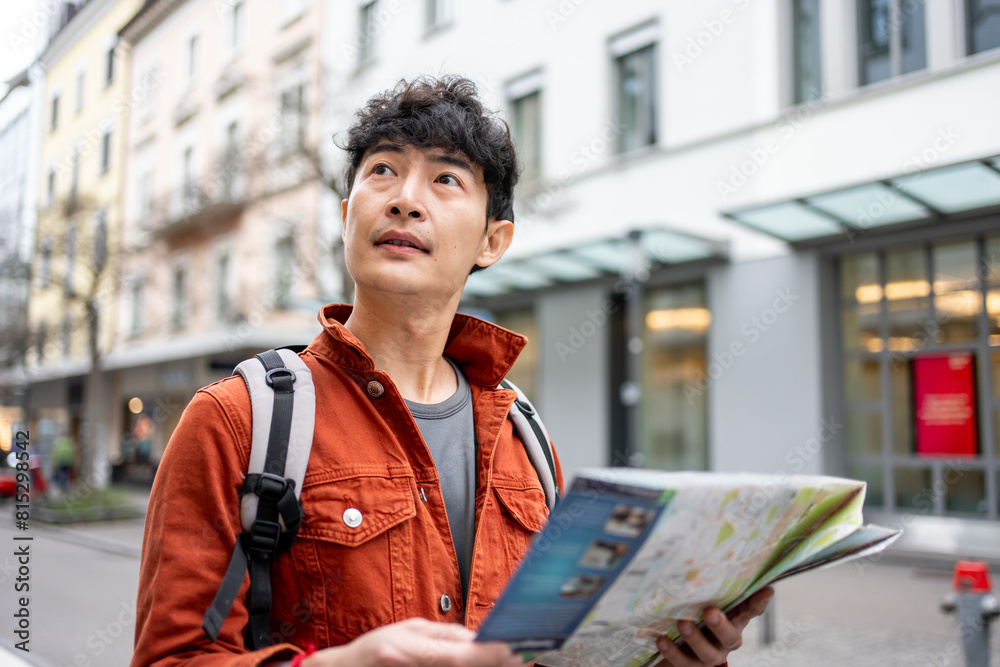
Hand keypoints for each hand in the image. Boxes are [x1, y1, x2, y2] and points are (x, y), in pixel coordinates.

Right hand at [302, 617, 522, 666]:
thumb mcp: (407, 631)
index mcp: (407, 650)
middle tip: (517, 659)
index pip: (458, 657)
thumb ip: (443, 635)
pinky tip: (481, 666)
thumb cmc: (373, 651)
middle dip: (492, 665)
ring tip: (504, 662)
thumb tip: (478, 636)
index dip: (489, 655)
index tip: (513, 650)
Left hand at [653, 587, 773, 666]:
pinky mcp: (692, 666)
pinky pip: (683, 662)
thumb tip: (702, 553)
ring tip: (682, 623)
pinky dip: (672, 651)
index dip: (759, 602)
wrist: (679, 648)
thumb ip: (707, 586)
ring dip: (695, 639)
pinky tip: (661, 639)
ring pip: (708, 654)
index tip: (767, 589)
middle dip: (720, 625)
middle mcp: (726, 640)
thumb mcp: (704, 600)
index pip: (751, 611)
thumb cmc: (696, 615)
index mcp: (734, 621)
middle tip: (709, 612)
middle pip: (730, 637)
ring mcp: (710, 655)